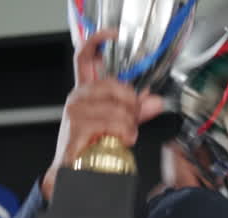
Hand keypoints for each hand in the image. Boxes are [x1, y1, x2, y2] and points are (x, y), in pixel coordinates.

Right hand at [42, 28, 164, 200]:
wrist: (71, 173)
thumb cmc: (88, 147)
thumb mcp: (116, 124)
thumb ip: (136, 110)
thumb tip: (156, 101)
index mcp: (86, 90)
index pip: (86, 55)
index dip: (99, 39)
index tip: (115, 34)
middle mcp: (79, 96)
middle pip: (116, 84)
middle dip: (132, 104)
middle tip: (132, 120)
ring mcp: (76, 109)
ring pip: (118, 107)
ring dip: (130, 124)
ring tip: (125, 136)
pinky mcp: (77, 125)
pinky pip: (112, 122)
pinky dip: (123, 133)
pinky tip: (121, 140)